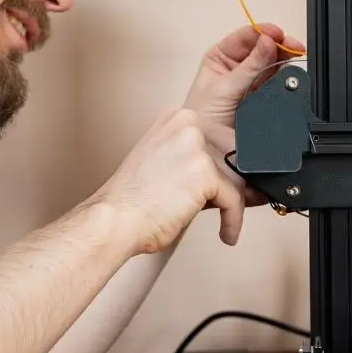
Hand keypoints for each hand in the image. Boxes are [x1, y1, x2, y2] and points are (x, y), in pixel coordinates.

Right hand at [93, 108, 244, 253]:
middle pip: (231, 157)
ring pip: (236, 178)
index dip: (226, 168)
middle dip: (233, 186)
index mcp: (177, 118)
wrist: (112, 222)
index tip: (227, 188)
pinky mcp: (205, 172)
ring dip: (233, 205)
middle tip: (232, 209)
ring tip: (227, 224)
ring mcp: (196, 146)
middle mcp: (187, 124)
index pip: (219, 139)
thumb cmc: (133, 202)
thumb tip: (240, 176)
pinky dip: (233, 220)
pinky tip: (226, 234)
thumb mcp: (167, 164)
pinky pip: (235, 199)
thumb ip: (198, 161)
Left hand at [184, 23, 304, 203]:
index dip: (262, 32)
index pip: (246, 37)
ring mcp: (253, 85)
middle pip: (264, 49)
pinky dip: (287, 79)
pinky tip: (291, 75)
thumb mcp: (224, 86)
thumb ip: (250, 65)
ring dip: (285, 60)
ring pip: (274, 65)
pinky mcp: (265, 101)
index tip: (276, 34)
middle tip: (292, 46)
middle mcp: (239, 70)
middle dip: (279, 45)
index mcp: (221, 59)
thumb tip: (268, 42)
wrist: (208, 152)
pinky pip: (279, 85)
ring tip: (293, 57)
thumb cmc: (201, 120)